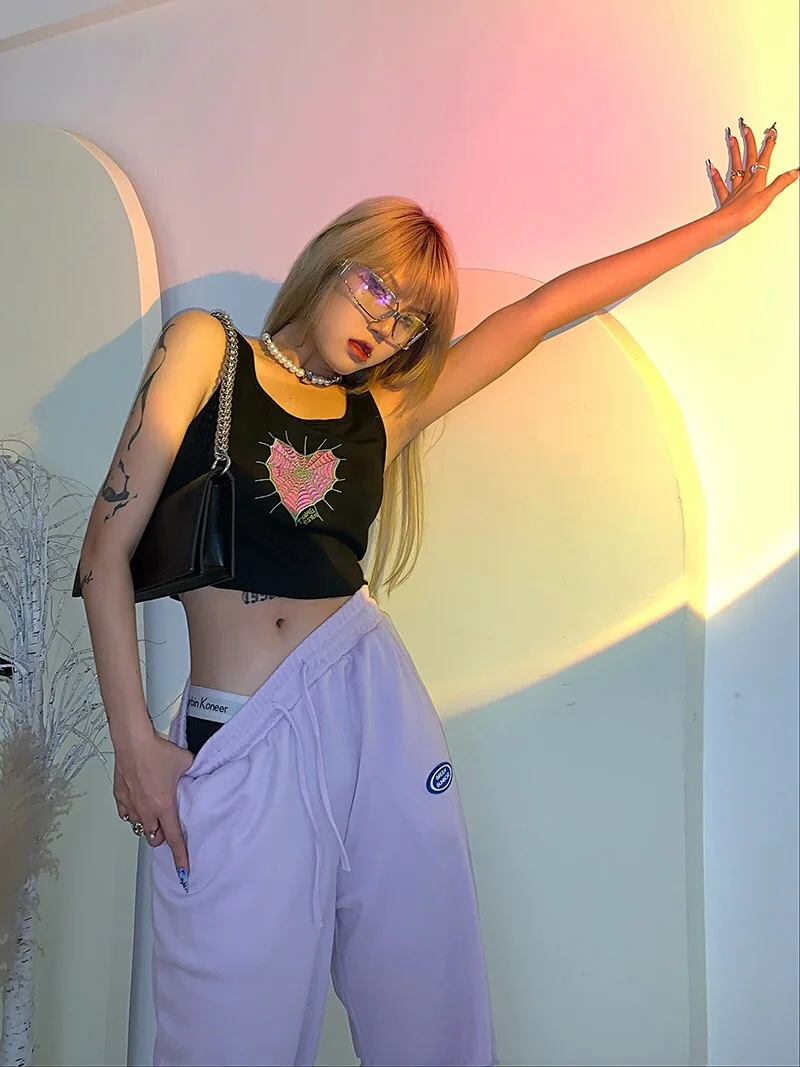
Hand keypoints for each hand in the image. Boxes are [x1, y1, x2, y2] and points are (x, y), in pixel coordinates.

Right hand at [113, 733, 194, 882]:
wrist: (133, 742)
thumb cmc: (156, 752)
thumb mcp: (186, 762)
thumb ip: (194, 773)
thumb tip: (200, 775)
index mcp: (164, 806)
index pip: (174, 838)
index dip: (180, 856)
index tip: (184, 869)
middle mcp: (146, 810)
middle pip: (154, 838)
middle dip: (162, 838)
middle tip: (168, 829)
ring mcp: (131, 804)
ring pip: (138, 827)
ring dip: (147, 826)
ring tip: (154, 815)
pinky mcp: (120, 796)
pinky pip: (125, 814)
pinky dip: (132, 814)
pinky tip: (138, 806)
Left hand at [708, 119, 797, 230]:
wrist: (728, 222)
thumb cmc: (746, 211)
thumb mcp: (768, 197)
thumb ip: (780, 184)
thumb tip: (794, 172)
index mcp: (756, 180)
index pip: (764, 159)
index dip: (768, 145)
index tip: (771, 132)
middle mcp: (745, 182)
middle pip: (748, 158)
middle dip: (748, 141)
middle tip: (746, 127)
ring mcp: (735, 189)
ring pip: (735, 167)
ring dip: (734, 152)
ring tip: (731, 138)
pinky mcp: (727, 199)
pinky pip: (720, 185)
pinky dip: (716, 176)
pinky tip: (712, 167)